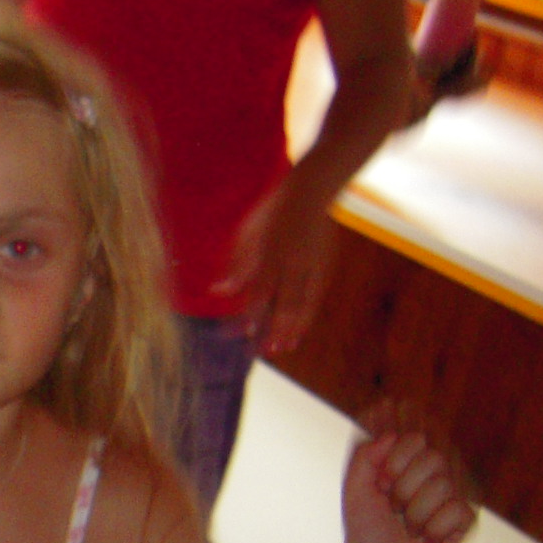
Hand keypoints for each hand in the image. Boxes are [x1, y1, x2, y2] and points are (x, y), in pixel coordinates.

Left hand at [213, 181, 337, 356]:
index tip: (241, 332)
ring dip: (292, 328)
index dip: (251, 313)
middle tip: (263, 352)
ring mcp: (312, 265)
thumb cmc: (271, 214)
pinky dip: (307, 317)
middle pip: (283, 303)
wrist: (311, 191)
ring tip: (282, 348)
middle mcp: (293, 263)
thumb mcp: (247, 235)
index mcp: (271, 254)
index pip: (259, 290)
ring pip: (302, 304)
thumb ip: (236, 267)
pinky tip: (299, 332)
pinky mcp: (324, 267)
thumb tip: (217, 292)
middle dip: (273, 329)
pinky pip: (315, 297)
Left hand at [337, 404, 475, 542]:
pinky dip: (433, 530)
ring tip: (408, 527)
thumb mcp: (354, 488)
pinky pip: (457, 510)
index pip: (416, 438)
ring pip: (443, 485)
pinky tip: (426, 540)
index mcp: (409, 461)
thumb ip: (364, 456)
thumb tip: (391, 435)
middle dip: (403, 488)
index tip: (381, 483)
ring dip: (415, 514)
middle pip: (434, 457)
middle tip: (393, 507)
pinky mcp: (466, 519)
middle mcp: (435, 473)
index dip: (396, 461)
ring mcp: (454, 494)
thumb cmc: (365, 527)